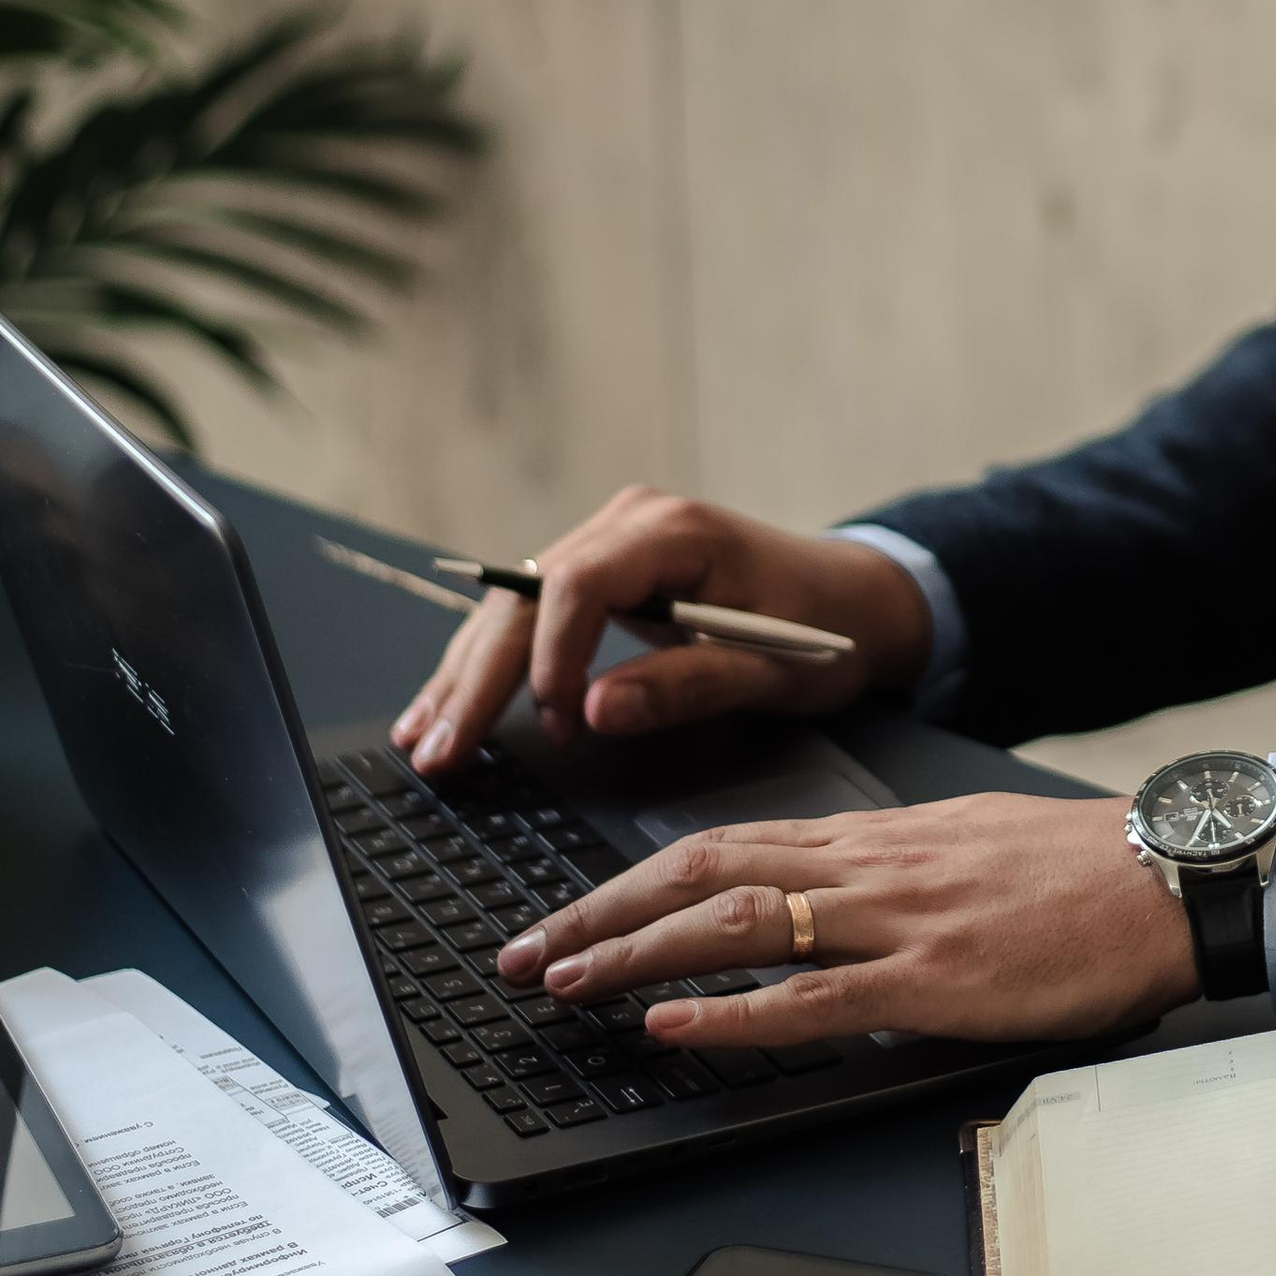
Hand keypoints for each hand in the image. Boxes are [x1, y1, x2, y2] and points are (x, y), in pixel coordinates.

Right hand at [390, 488, 934, 772]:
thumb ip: (686, 686)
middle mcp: (632, 522)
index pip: (580, 582)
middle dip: (479, 678)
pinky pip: (532, 614)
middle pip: (527, 595)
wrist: (855, 595)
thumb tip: (593, 711)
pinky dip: (490, 664)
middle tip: (440, 752)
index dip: (552, 655)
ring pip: (514, 605)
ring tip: (420, 740)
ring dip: (466, 674)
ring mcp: (612, 541)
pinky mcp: (604, 570)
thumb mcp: (773, 669)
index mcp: (677, 531)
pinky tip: (445, 706)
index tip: (553, 725)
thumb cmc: (826, 629)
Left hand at [494, 793, 1199, 1044]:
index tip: (572, 913)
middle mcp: (868, 868)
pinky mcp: (935, 979)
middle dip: (599, 913)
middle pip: (701, 871)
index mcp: (874, 840)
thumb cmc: (1082, 870)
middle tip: (523, 953)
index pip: (725, 844)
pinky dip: (732, 1014)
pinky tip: (673, 1030)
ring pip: (736, 923)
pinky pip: (812, 996)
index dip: (633, 880)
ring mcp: (897, 921)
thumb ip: (894, 873)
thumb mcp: (969, 848)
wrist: (1169, 873)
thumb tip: (836, 900)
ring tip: (566, 984)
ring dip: (636, 955)